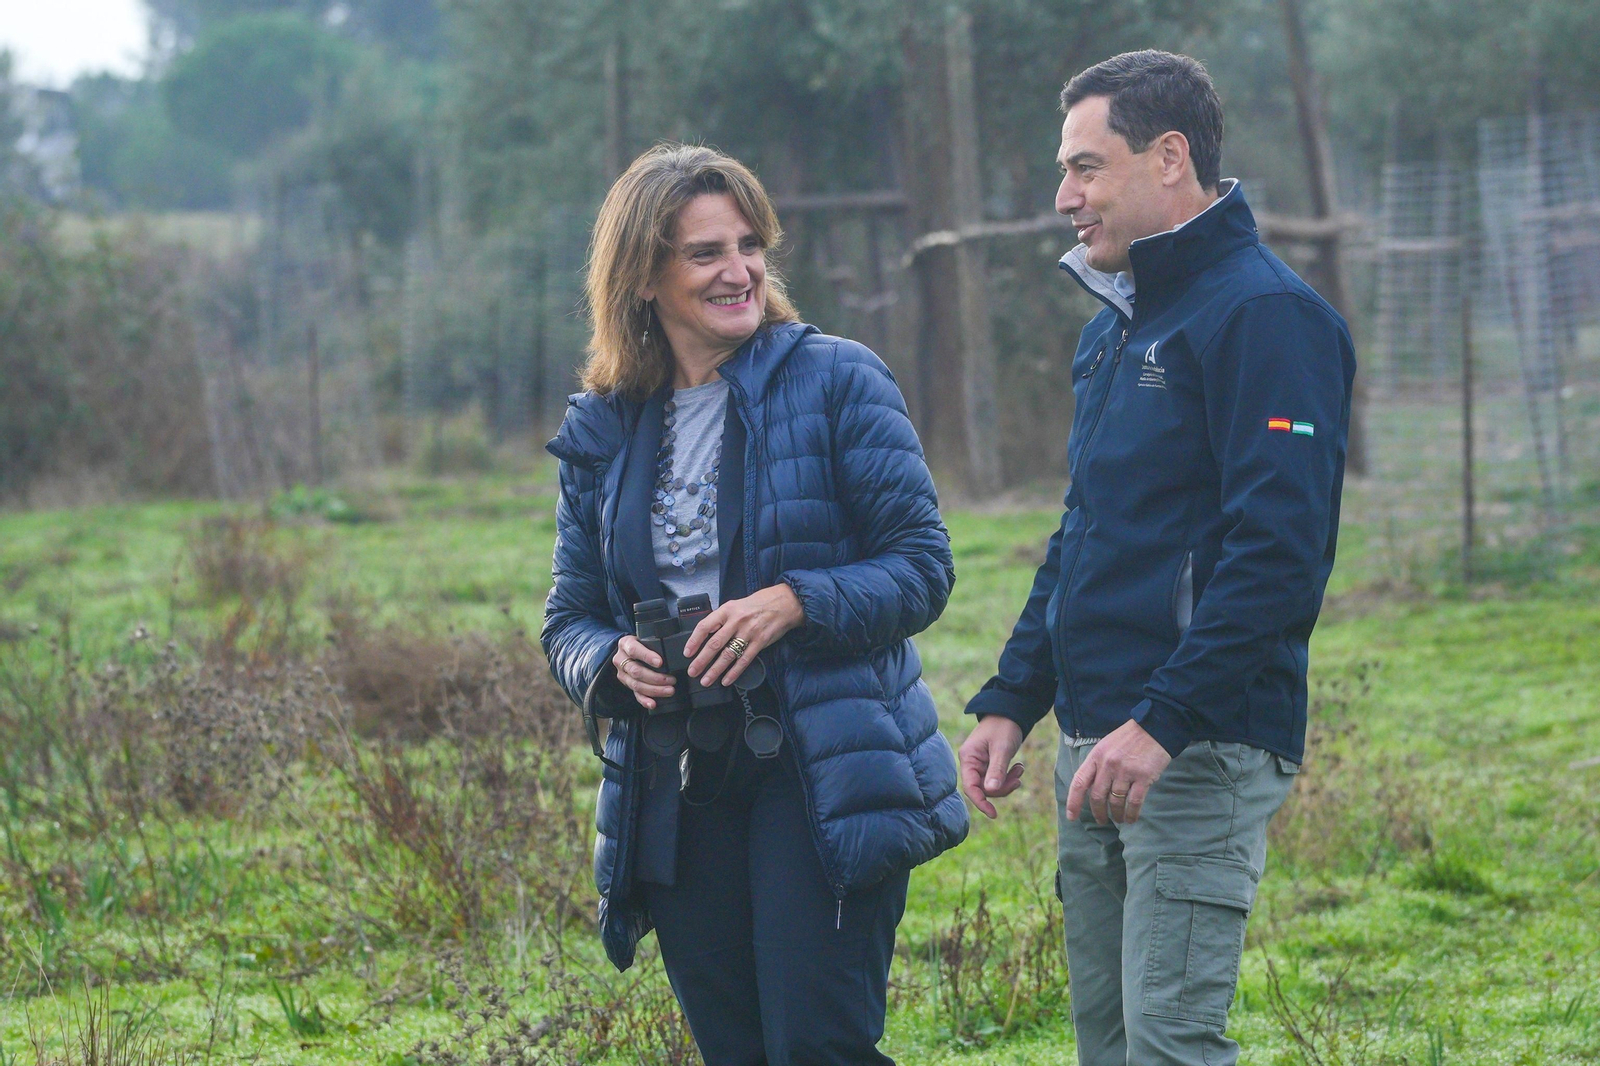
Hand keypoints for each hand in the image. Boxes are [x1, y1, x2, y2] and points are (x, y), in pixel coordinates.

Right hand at [612, 635, 675, 710]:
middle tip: (672, 680)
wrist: (629, 649)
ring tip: (669, 690)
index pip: (634, 650)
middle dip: (655, 678)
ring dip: (654, 690)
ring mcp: (622, 674)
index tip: (660, 662)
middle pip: (636, 671)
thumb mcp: (644, 637)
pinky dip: (644, 700)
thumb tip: (672, 650)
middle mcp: (621, 660)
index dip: (647, 657)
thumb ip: (654, 642)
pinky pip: (635, 694)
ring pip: (636, 684)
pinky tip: (653, 703)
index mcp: (625, 644)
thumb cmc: (641, 642)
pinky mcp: (626, 685)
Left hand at [682, 584, 805, 688]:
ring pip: (728, 654)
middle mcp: (736, 621)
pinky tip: (726, 680)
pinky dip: (734, 672)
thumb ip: (722, 619)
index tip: (687, 653)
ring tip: (706, 680)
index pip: (705, 626)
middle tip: (692, 672)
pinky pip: (744, 660)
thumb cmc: (757, 605)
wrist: (783, 603)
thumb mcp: (736, 606)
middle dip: (701, 660)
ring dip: (715, 670)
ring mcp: (749, 632)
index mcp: (727, 610)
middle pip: (714, 643)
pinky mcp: (760, 642)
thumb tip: (706, 636)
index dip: (694, 640)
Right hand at [958, 716, 1025, 818]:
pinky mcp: (989, 764)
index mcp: (968, 758)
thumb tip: (990, 792)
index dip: (981, 802)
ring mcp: (980, 764)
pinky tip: (1018, 767)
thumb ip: (996, 770)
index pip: (970, 787)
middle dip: (1002, 788)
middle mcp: (971, 762)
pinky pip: (997, 778)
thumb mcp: (1002, 748)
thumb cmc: (1004, 727)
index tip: (994, 814)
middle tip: (1018, 779)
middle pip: (983, 788)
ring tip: (1020, 769)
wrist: (1010, 712)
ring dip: (1007, 782)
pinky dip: (1009, 777)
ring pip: (992, 785)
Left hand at [1066, 719, 1171, 824]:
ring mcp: (1126, 771)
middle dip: (1098, 812)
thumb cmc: (1130, 738)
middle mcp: (1108, 764)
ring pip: (1116, 802)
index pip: (1080, 782)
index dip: (1073, 801)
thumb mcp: (1107, 745)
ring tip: (1119, 819)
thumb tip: (1091, 788)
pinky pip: (1134, 802)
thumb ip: (1098, 764)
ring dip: (1116, 814)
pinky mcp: (1143, 777)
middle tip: (1101, 820)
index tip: (1071, 817)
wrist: (1155, 727)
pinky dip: (1131, 814)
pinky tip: (1131, 819)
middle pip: (1097, 796)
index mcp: (1096, 755)